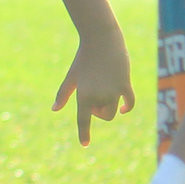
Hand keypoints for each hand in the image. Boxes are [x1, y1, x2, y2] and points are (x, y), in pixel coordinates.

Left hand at [51, 28, 136, 145]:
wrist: (101, 39)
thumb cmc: (83, 58)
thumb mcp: (71, 76)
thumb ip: (63, 94)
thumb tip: (54, 109)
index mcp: (83, 95)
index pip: (83, 120)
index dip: (83, 134)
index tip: (85, 144)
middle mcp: (99, 96)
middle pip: (103, 116)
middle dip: (100, 111)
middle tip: (95, 96)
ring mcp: (113, 91)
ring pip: (115, 110)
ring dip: (110, 107)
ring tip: (105, 92)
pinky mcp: (125, 84)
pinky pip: (130, 102)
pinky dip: (128, 108)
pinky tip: (125, 109)